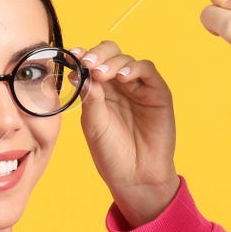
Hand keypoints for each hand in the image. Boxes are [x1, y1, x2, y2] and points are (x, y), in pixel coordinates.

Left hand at [70, 40, 178, 226]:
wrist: (134, 177)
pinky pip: (148, 71)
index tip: (72, 56)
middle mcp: (120, 85)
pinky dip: (135, 69)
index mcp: (101, 90)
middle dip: (98, 54)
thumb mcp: (93, 123)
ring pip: (127, 60)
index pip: (93, 62)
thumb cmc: (111, 153)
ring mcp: (140, 88)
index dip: (83, 56)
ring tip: (101, 73)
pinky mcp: (158, 94)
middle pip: (111, 54)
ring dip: (113, 62)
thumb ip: (90, 96)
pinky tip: (122, 77)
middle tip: (87, 63)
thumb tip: (79, 71)